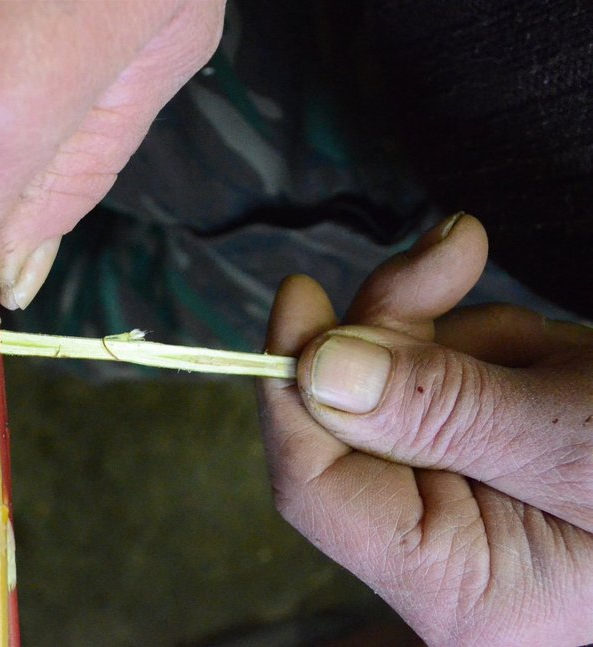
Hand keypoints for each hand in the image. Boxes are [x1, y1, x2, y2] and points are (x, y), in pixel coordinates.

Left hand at [258, 214, 592, 644]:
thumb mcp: (579, 445)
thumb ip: (443, 412)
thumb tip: (317, 369)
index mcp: (459, 584)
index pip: (316, 490)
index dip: (291, 391)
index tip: (300, 297)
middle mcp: (455, 549)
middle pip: (356, 415)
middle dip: (404, 329)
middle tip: (453, 255)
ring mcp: (479, 497)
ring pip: (409, 381)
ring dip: (477, 337)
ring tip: (571, 353)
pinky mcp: (505, 454)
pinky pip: (462, 375)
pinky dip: (506, 344)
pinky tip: (571, 357)